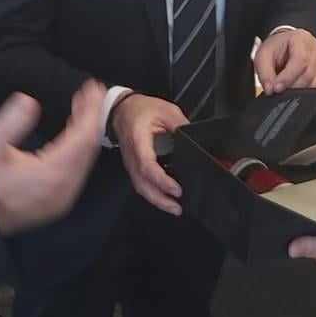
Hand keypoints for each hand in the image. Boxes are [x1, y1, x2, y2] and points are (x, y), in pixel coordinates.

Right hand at [0, 82, 106, 235]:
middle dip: (92, 116)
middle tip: (91, 92)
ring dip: (86, 131)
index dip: (90, 110)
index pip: (83, 137)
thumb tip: (29, 101)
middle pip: (89, 147)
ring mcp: (64, 197)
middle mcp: (65, 188)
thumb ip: (10, 123)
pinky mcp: (59, 200)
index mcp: (52, 174)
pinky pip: (78, 169)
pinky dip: (80, 147)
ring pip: (86, 158)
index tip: (93, 88)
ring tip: (84, 106)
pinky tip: (74, 132)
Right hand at [112, 93, 187, 215]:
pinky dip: (153, 193)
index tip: (177, 189)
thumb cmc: (140, 109)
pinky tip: (165, 197)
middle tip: (178, 207)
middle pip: (142, 185)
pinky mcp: (133, 166)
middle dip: (160, 200)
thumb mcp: (166, 110)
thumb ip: (180, 125)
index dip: (162, 181)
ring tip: (174, 207)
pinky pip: (141, 183)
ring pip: (140, 187)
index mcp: (138, 141)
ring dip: (157, 200)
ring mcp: (131, 163)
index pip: (147, 167)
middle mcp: (132, 157)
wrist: (121, 109)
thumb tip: (194, 140)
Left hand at [254, 29, 315, 93]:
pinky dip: (305, 92)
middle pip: (309, 73)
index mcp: (301, 39)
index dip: (288, 77)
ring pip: (314, 83)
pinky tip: (294, 89)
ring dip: (299, 91)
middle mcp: (315, 49)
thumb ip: (265, 72)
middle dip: (292, 86)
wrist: (286, 44)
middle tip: (278, 91)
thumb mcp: (264, 55)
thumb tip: (270, 89)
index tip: (276, 88)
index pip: (300, 60)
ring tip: (286, 90)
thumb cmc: (277, 47)